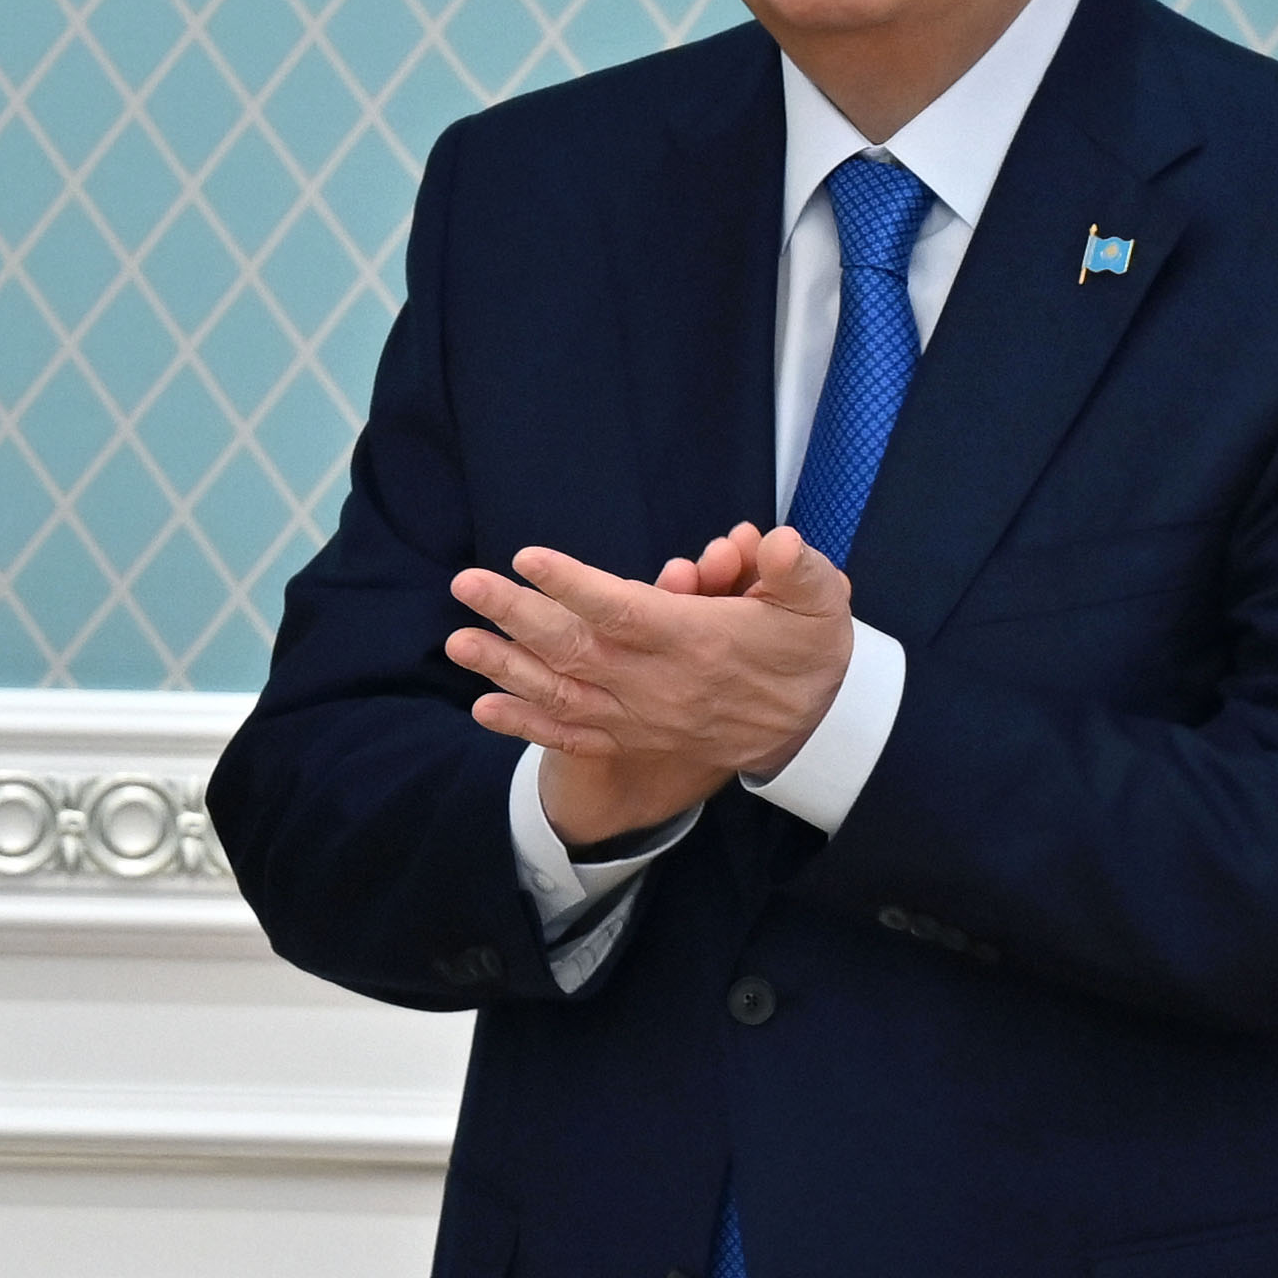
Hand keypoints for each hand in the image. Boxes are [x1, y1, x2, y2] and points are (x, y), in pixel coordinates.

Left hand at [449, 524, 855, 845]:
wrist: (815, 729)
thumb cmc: (809, 651)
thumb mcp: (821, 601)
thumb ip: (798, 568)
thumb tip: (771, 540)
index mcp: (698, 641)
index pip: (624, 610)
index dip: (574, 584)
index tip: (527, 557)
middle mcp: (660, 684)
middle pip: (576, 648)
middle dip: (516, 615)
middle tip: (466, 585)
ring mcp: (642, 716)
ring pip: (562, 693)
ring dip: (505, 668)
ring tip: (457, 642)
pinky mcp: (635, 738)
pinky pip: (573, 737)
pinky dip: (527, 726)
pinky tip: (484, 709)